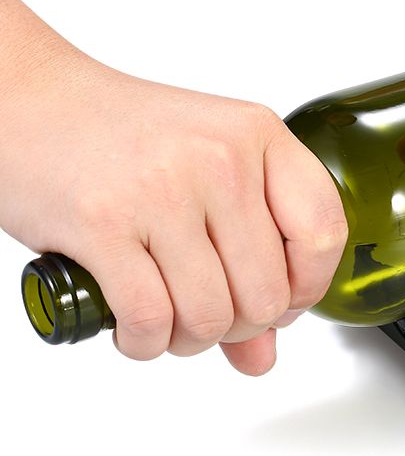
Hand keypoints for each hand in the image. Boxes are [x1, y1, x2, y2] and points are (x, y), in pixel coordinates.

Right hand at [0, 0, 345, 373]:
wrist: (29, 99)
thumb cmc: (122, 138)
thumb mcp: (207, 176)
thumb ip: (247, 261)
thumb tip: (263, 356)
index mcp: (258, 136)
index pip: (323, 233)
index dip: (306, 289)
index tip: (282, 300)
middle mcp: (219, 160)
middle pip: (267, 294)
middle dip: (238, 327)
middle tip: (209, 314)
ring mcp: (162, 191)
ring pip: (211, 317)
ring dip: (190, 340)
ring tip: (170, 320)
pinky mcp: (103, 224)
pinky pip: (151, 321)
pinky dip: (146, 344)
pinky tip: (137, 329)